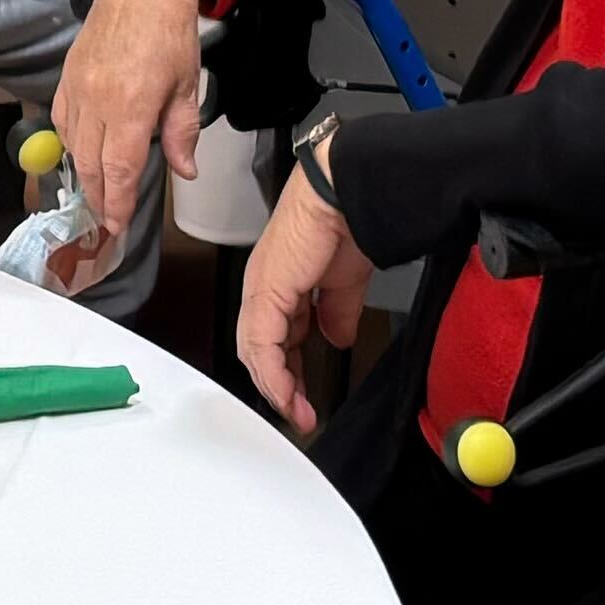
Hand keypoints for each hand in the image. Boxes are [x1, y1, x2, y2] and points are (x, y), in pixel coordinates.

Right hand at [47, 0, 218, 281]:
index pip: (119, 169)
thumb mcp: (187, 86)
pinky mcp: (67, 77)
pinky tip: (82, 152)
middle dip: (99, 196)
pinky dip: (70, 143)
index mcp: (130, 106)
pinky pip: (63, 120)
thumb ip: (182, 133)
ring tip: (96, 193)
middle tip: (106, 220)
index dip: (117, 203)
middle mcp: (97, 101)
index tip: (116, 226)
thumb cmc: (170, 32)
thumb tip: (185, 171)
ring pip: (72, 145)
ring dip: (83, 174)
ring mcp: (77, 88)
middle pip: (90, 164)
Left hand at [234, 168, 377, 433]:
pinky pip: (263, 342)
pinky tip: (288, 392)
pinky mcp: (267, 290)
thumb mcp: (343, 282)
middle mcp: (263, 285)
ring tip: (296, 411)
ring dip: (276, 386)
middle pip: (257, 347)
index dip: (286, 369)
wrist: (349, 193)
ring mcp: (261, 288)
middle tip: (298, 411)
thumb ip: (336, 312)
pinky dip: (274, 372)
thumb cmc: (345, 221)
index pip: (271, 336)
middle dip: (279, 384)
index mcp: (279, 281)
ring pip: (254, 349)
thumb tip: (337, 337)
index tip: (303, 396)